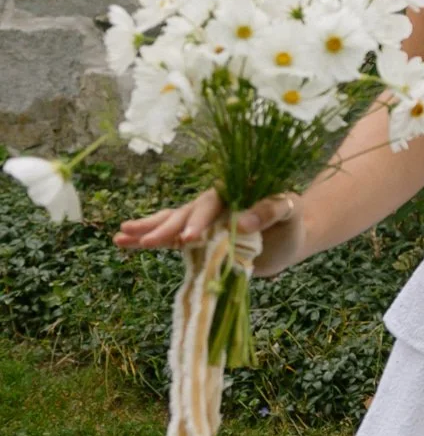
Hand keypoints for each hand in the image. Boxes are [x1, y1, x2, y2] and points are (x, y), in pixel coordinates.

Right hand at [116, 187, 305, 276]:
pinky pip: (171, 238)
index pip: (212, 204)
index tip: (188, 239)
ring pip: (171, 222)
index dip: (199, 220)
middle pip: (185, 213)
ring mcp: (203, 222)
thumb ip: (270, 210)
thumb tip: (242, 223)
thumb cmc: (291, 223)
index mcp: (233, 192)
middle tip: (148, 242)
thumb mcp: (289, 212)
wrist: (289, 240)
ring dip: (147, 229)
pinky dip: (149, 239)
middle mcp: (213, 205)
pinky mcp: (198, 239)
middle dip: (166, 228)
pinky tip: (125, 242)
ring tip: (121, 235)